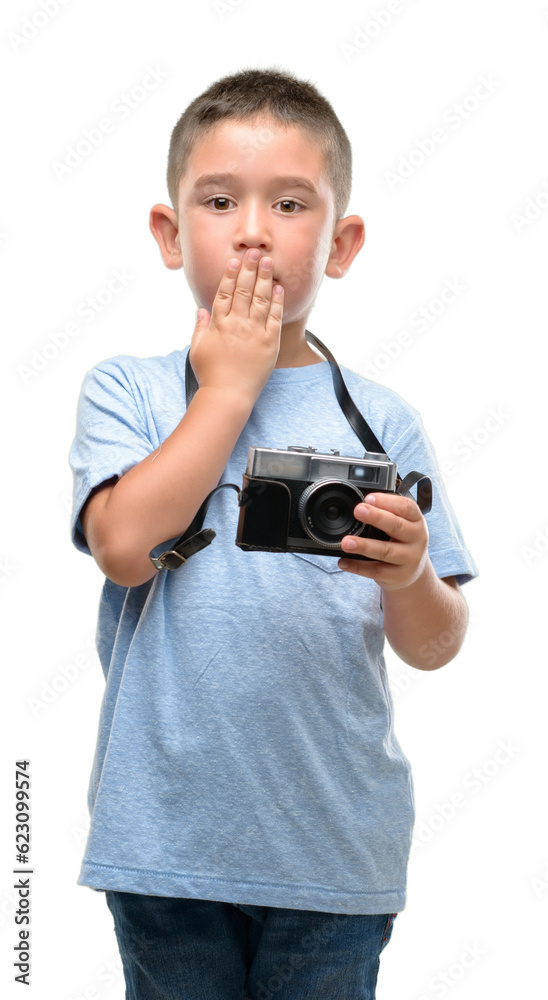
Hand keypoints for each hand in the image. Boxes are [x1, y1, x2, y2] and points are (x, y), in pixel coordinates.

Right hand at [189, 248, 283, 403]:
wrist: (228, 396)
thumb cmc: (211, 374)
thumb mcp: (197, 349)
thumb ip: (200, 327)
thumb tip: (201, 309)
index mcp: (219, 324)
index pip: (224, 293)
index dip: (230, 275)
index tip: (235, 261)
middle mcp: (237, 325)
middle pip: (244, 291)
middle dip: (250, 269)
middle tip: (255, 252)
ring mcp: (255, 333)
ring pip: (261, 299)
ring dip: (265, 278)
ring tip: (268, 261)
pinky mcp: (270, 343)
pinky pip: (275, 318)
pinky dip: (277, 302)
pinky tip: (278, 288)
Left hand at [338, 492, 429, 590]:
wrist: (415, 572)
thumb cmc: (403, 541)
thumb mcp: (404, 525)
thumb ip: (387, 514)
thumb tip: (360, 505)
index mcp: (417, 520)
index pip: (406, 507)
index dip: (387, 501)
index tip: (368, 498)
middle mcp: (417, 538)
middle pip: (397, 526)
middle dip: (376, 517)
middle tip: (358, 510)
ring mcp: (409, 559)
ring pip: (385, 551)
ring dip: (364, 546)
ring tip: (346, 542)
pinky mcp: (398, 576)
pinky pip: (375, 571)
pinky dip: (357, 566)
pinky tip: (344, 562)